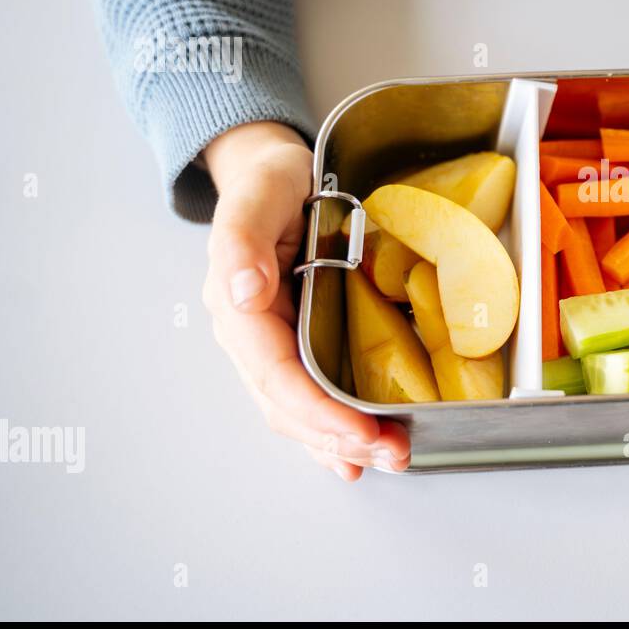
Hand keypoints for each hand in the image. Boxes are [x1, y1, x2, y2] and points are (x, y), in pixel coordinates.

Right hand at [201, 121, 410, 478]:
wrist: (272, 172)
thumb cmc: (268, 182)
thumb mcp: (258, 194)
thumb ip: (242, 238)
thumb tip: (243, 292)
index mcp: (236, 306)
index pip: (275, 375)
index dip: (317, 410)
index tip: (360, 430)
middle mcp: (250, 336)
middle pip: (289, 405)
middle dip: (338, 437)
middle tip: (392, 452)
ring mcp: (272, 344)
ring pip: (300, 411)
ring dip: (341, 441)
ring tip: (388, 456)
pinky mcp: (296, 344)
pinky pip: (310, 398)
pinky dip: (331, 431)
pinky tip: (354, 456)